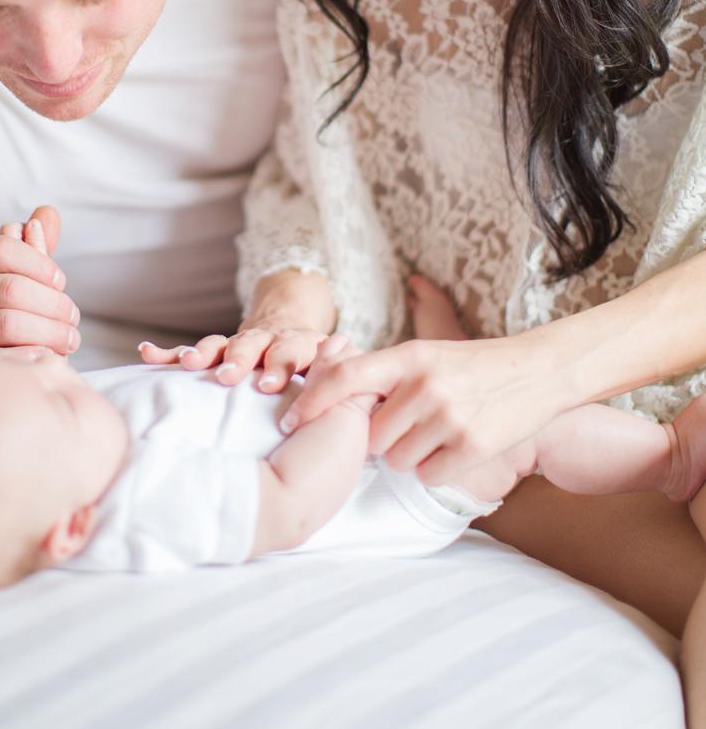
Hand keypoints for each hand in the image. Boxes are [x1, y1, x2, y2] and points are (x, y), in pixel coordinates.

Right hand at [0, 205, 80, 362]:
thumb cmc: (1, 313)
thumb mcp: (17, 278)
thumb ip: (33, 248)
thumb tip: (47, 213)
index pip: (1, 248)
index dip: (39, 263)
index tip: (60, 282)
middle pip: (10, 287)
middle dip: (52, 303)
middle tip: (73, 317)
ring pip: (7, 322)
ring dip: (50, 331)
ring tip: (70, 338)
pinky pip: (0, 356)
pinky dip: (31, 354)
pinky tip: (48, 357)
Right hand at [140, 268, 336, 392]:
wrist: (294, 320)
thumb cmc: (319, 360)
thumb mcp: (339, 362)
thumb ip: (346, 374)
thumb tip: (368, 390)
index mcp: (300, 344)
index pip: (292, 352)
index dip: (281, 366)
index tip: (269, 385)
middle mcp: (268, 340)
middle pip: (253, 346)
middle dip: (239, 360)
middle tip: (227, 377)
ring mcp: (241, 342)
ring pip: (221, 344)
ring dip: (204, 353)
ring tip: (188, 363)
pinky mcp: (219, 348)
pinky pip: (192, 348)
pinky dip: (169, 351)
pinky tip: (147, 353)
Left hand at [277, 331, 569, 484]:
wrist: (539, 371)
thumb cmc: (472, 364)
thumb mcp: (427, 352)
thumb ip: (383, 371)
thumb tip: (327, 387)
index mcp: (409, 356)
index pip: (344, 378)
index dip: (310, 401)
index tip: (288, 420)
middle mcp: (425, 385)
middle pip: (369, 436)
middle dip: (380, 440)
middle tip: (407, 426)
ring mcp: (449, 417)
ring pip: (395, 460)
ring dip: (407, 455)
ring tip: (434, 433)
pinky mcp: (472, 447)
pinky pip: (425, 475)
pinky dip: (433, 469)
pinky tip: (453, 447)